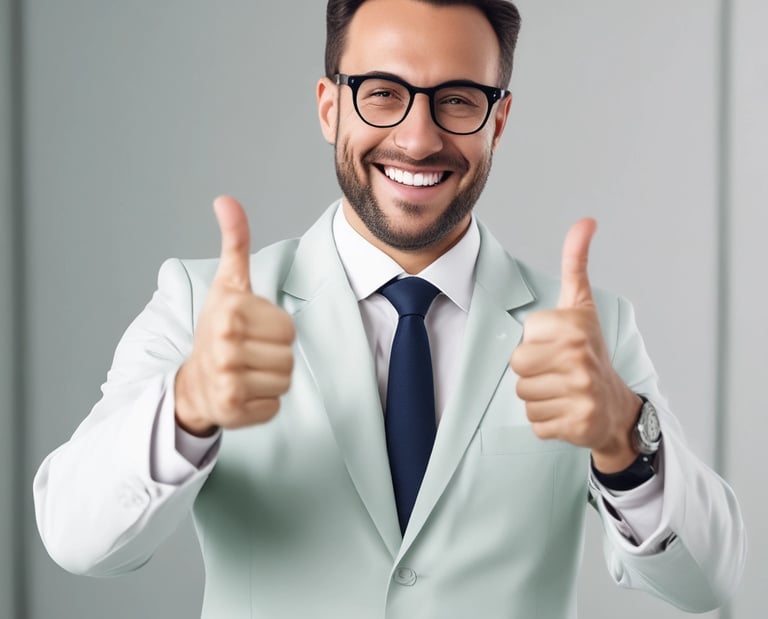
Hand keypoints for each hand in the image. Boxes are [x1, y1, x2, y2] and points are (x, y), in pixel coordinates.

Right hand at [174, 196, 294, 435]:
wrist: (193, 382)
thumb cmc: (218, 329)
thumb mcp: (228, 285)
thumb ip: (235, 243)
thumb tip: (226, 199)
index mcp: (229, 313)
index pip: (289, 330)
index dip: (275, 331)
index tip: (250, 330)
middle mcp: (225, 347)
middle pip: (289, 356)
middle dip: (274, 356)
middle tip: (248, 353)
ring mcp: (227, 382)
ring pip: (285, 381)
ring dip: (271, 379)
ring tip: (246, 372)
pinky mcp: (231, 411)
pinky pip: (274, 407)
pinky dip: (263, 404)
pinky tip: (243, 393)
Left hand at [509, 219, 641, 472]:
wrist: (616, 405)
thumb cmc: (590, 350)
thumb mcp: (581, 305)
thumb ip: (576, 263)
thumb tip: (585, 221)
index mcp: (573, 327)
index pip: (520, 345)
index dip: (534, 348)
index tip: (558, 348)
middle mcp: (580, 358)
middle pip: (518, 370)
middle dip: (533, 374)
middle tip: (558, 372)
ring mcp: (581, 394)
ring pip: (524, 397)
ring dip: (539, 398)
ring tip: (563, 391)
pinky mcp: (578, 424)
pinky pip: (535, 423)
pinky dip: (547, 422)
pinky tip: (567, 411)